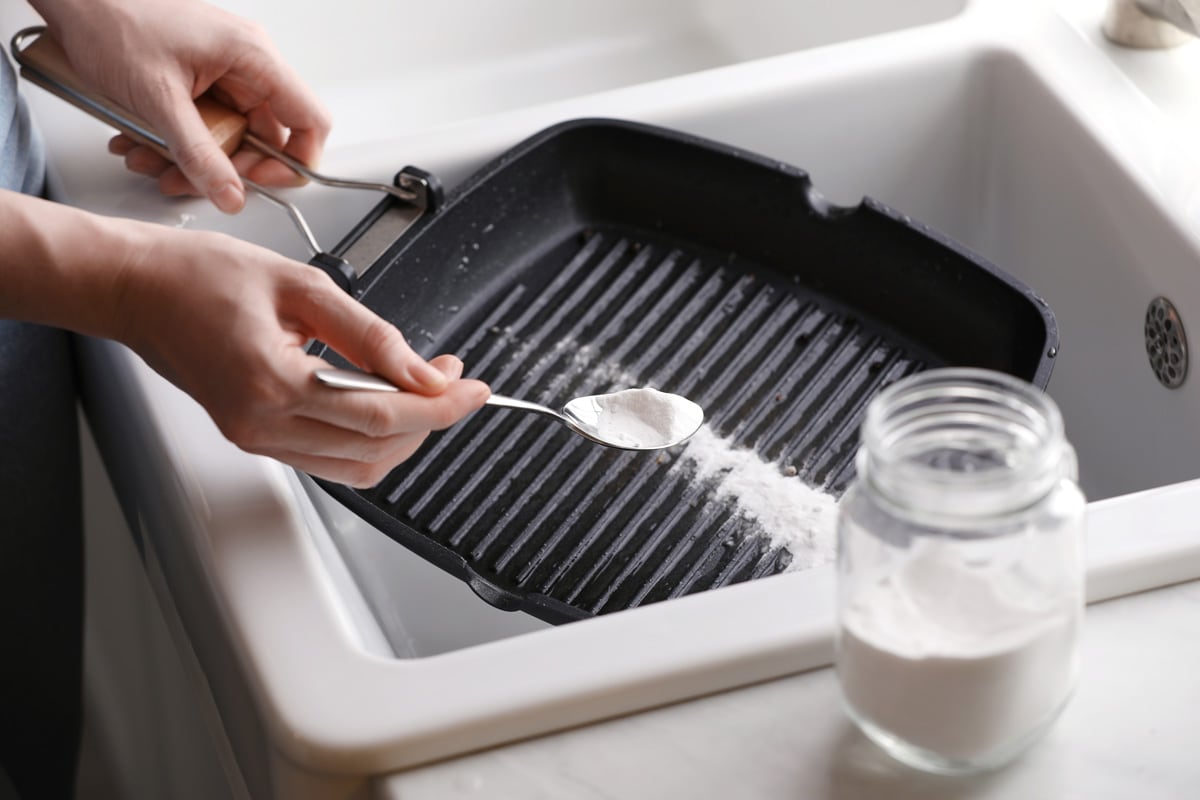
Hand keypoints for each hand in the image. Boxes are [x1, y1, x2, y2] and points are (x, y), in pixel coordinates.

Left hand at [31, 0, 330, 211]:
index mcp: (253, 57)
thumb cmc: (112, 20)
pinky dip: (177, 141)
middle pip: (264, 136)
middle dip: (226, 167)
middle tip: (195, 180)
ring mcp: (224, 69)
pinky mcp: (200, 76)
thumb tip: (232, 195)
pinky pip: (205, 122)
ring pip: (230, 135)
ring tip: (152, 161)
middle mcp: (246, 62)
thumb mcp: (158, 100)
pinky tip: (143, 143)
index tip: (262, 183)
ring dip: (192, 159)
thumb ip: (199, 155)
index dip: (295, 161)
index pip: (309, 120)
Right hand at [113, 224, 489, 486]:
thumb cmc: (200, 276)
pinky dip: (370, 438)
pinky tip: (386, 402)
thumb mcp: (302, 285)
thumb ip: (371, 333)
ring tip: (427, 387)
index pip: (381, 415)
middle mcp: (262, 425)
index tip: (474, 388)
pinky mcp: (255, 438)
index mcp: (272, 383)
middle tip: (453, 378)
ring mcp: (256, 439)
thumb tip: (423, 370)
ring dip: (404, 434)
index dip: (440, 406)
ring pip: (357, 465)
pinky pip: (329, 458)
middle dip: (430, 418)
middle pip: (376, 448)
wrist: (136, 290)